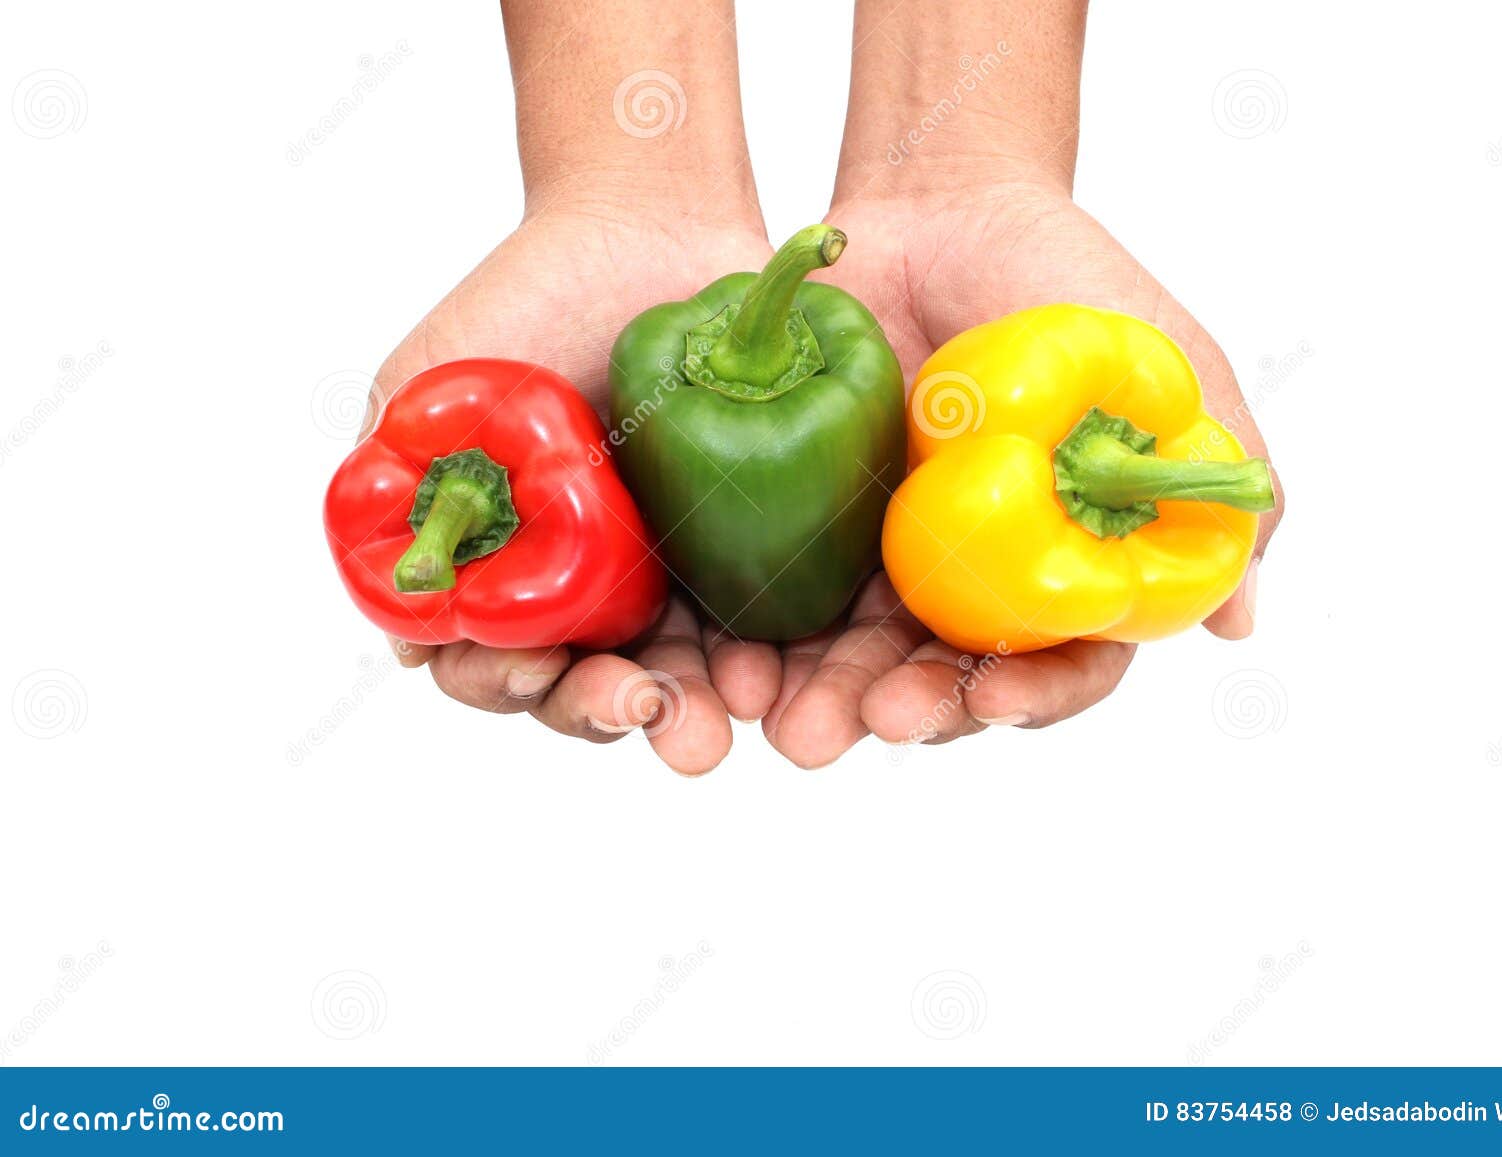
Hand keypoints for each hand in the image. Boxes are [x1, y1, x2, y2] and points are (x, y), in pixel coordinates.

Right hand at [366, 0, 784, 775]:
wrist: (648, 224)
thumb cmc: (528, 299)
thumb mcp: (432, 388)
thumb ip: (393, 491)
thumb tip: (407, 635)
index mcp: (513, 578)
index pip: (501, 667)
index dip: (515, 687)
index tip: (540, 670)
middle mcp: (596, 593)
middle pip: (603, 689)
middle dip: (627, 716)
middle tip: (661, 733)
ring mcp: (682, 578)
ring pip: (694, 677)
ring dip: (706, 712)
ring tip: (731, 724)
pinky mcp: (763, 550)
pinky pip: (777, 624)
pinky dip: (782, 663)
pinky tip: (787, 678)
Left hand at [759, 0, 1280, 766]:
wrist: (942, 205)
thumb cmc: (1069, 282)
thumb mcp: (1170, 369)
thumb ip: (1215, 481)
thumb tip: (1238, 623)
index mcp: (1066, 568)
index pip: (1063, 666)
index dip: (1034, 699)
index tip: (989, 700)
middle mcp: (980, 584)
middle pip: (949, 683)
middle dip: (912, 713)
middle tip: (871, 722)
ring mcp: (892, 563)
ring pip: (857, 662)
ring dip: (828, 702)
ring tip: (790, 726)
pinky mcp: (811, 531)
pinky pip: (782, 604)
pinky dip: (761, 643)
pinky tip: (738, 670)